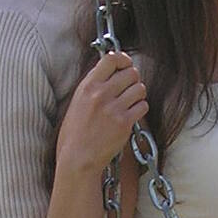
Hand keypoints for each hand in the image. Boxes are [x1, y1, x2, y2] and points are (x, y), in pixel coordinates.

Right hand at [56, 52, 148, 174]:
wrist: (77, 158)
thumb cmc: (75, 133)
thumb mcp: (77, 102)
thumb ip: (93, 85)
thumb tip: (110, 70)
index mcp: (87, 86)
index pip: (111, 59)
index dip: (123, 60)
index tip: (125, 65)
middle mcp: (101, 94)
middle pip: (131, 72)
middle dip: (133, 80)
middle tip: (129, 89)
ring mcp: (114, 108)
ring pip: (140, 88)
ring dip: (138, 95)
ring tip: (130, 103)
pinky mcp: (124, 123)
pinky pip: (143, 106)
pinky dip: (140, 110)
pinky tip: (131, 116)